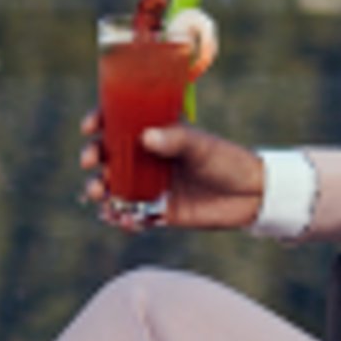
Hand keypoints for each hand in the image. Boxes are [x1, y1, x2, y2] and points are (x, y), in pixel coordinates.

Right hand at [79, 109, 267, 232]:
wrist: (251, 195)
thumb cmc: (227, 160)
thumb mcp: (202, 145)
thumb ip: (176, 140)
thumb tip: (146, 137)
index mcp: (156, 133)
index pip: (119, 122)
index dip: (99, 121)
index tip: (89, 126)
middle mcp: (147, 159)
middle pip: (107, 155)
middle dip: (92, 157)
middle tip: (90, 162)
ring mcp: (149, 185)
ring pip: (112, 187)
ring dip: (99, 190)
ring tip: (99, 193)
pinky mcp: (157, 211)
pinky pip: (130, 216)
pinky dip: (120, 218)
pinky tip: (119, 219)